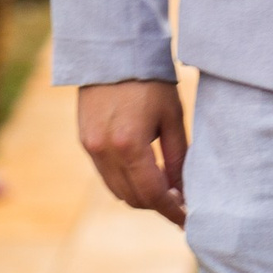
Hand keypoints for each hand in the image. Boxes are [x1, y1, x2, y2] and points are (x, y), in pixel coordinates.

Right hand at [77, 80, 186, 224]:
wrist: (114, 53)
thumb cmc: (151, 81)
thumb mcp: (172, 116)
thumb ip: (178, 155)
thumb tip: (183, 190)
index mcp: (130, 144)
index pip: (152, 193)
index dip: (171, 209)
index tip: (187, 219)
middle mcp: (105, 151)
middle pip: (132, 197)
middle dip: (158, 205)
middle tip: (181, 204)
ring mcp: (90, 148)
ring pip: (117, 190)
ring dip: (140, 195)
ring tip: (166, 191)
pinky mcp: (85, 142)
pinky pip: (106, 175)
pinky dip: (125, 181)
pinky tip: (145, 175)